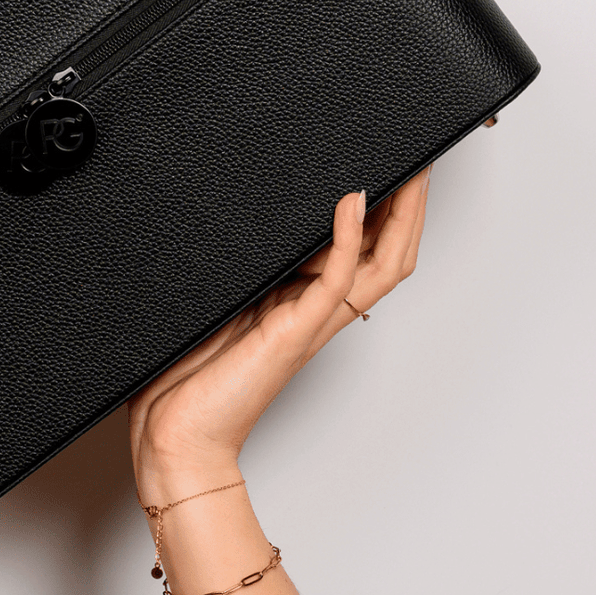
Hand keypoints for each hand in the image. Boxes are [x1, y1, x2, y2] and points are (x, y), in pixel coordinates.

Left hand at [129, 169, 429, 499]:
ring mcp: (309, 320)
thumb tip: (244, 220)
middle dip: (411, 206)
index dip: (390, 214)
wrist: (175, 434)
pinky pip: (337, 279)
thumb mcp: (220, 303)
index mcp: (304, 303)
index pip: (365, 252)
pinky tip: (352, 202)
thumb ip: (245, 269)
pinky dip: (349, 238)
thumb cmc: (190, 379)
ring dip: (401, 215)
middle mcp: (316, 312)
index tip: (397, 170)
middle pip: (390, 254)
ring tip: (410, 172)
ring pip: (380, 265)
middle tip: (420, 160)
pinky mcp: (294, 330)